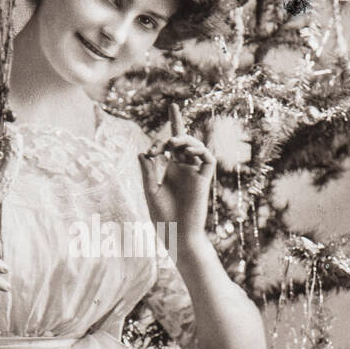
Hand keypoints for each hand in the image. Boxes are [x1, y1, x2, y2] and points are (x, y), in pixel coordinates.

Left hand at [138, 102, 214, 244]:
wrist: (177, 235)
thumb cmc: (163, 218)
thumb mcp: (150, 192)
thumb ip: (148, 172)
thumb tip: (142, 152)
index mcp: (171, 169)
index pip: (173, 142)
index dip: (175, 123)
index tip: (169, 113)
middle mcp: (185, 168)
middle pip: (184, 141)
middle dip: (174, 135)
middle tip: (162, 145)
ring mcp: (195, 173)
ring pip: (196, 147)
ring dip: (185, 140)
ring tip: (173, 143)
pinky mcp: (204, 180)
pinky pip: (207, 159)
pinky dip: (199, 150)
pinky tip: (187, 150)